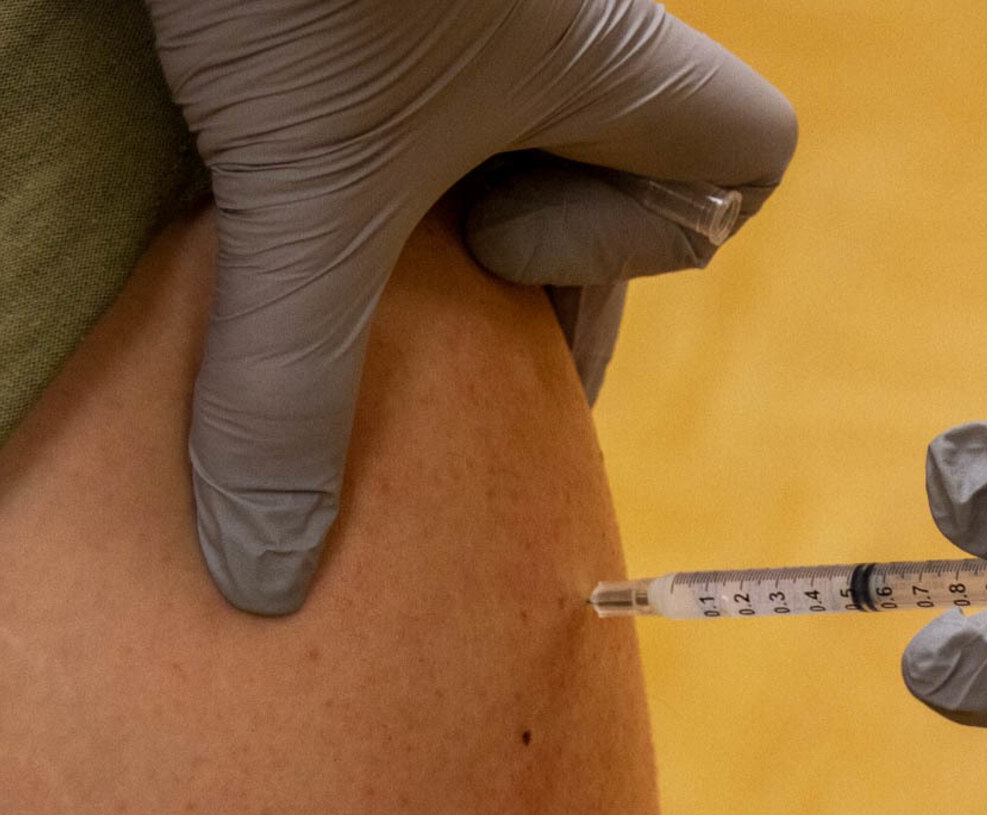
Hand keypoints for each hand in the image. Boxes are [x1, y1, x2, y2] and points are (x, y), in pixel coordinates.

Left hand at [145, 0, 795, 611]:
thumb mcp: (300, 194)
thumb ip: (291, 384)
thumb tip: (272, 585)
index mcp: (611, 55)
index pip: (740, 164)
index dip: (638, 251)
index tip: (488, 254)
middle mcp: (563, 8)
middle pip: (620, 151)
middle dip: (517, 242)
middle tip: (397, 285)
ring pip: (507, 108)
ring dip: (419, 186)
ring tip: (310, 220)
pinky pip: (413, 70)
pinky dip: (344, 132)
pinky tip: (245, 153)